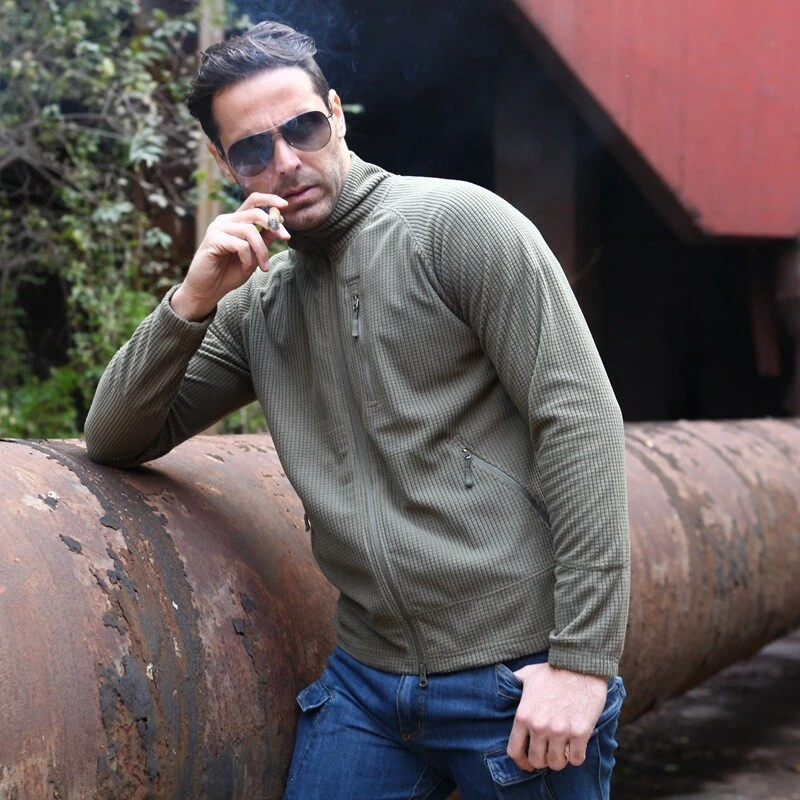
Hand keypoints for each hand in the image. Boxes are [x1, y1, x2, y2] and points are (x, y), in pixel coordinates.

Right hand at [171, 192, 289, 320]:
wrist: (208, 290)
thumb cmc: (229, 273)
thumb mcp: (253, 255)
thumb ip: (263, 239)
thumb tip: (279, 223)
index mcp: (235, 221)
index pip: (253, 201)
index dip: (270, 200)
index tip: (286, 205)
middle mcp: (226, 221)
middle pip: (255, 213)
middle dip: (274, 225)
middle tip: (286, 237)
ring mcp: (218, 228)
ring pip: (250, 231)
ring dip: (261, 251)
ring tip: (263, 266)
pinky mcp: (213, 239)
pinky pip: (241, 245)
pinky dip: (248, 259)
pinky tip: (246, 268)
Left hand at [506, 662, 606, 771]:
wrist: (579, 665)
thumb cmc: (552, 670)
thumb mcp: (527, 675)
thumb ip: (513, 684)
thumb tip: (503, 686)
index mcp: (523, 715)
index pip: (514, 751)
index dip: (521, 762)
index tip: (528, 763)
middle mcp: (539, 726)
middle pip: (537, 761)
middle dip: (543, 760)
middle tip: (549, 752)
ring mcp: (560, 731)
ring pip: (557, 764)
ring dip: (561, 759)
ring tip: (563, 749)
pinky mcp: (580, 732)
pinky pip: (577, 759)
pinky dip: (577, 756)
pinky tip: (577, 746)